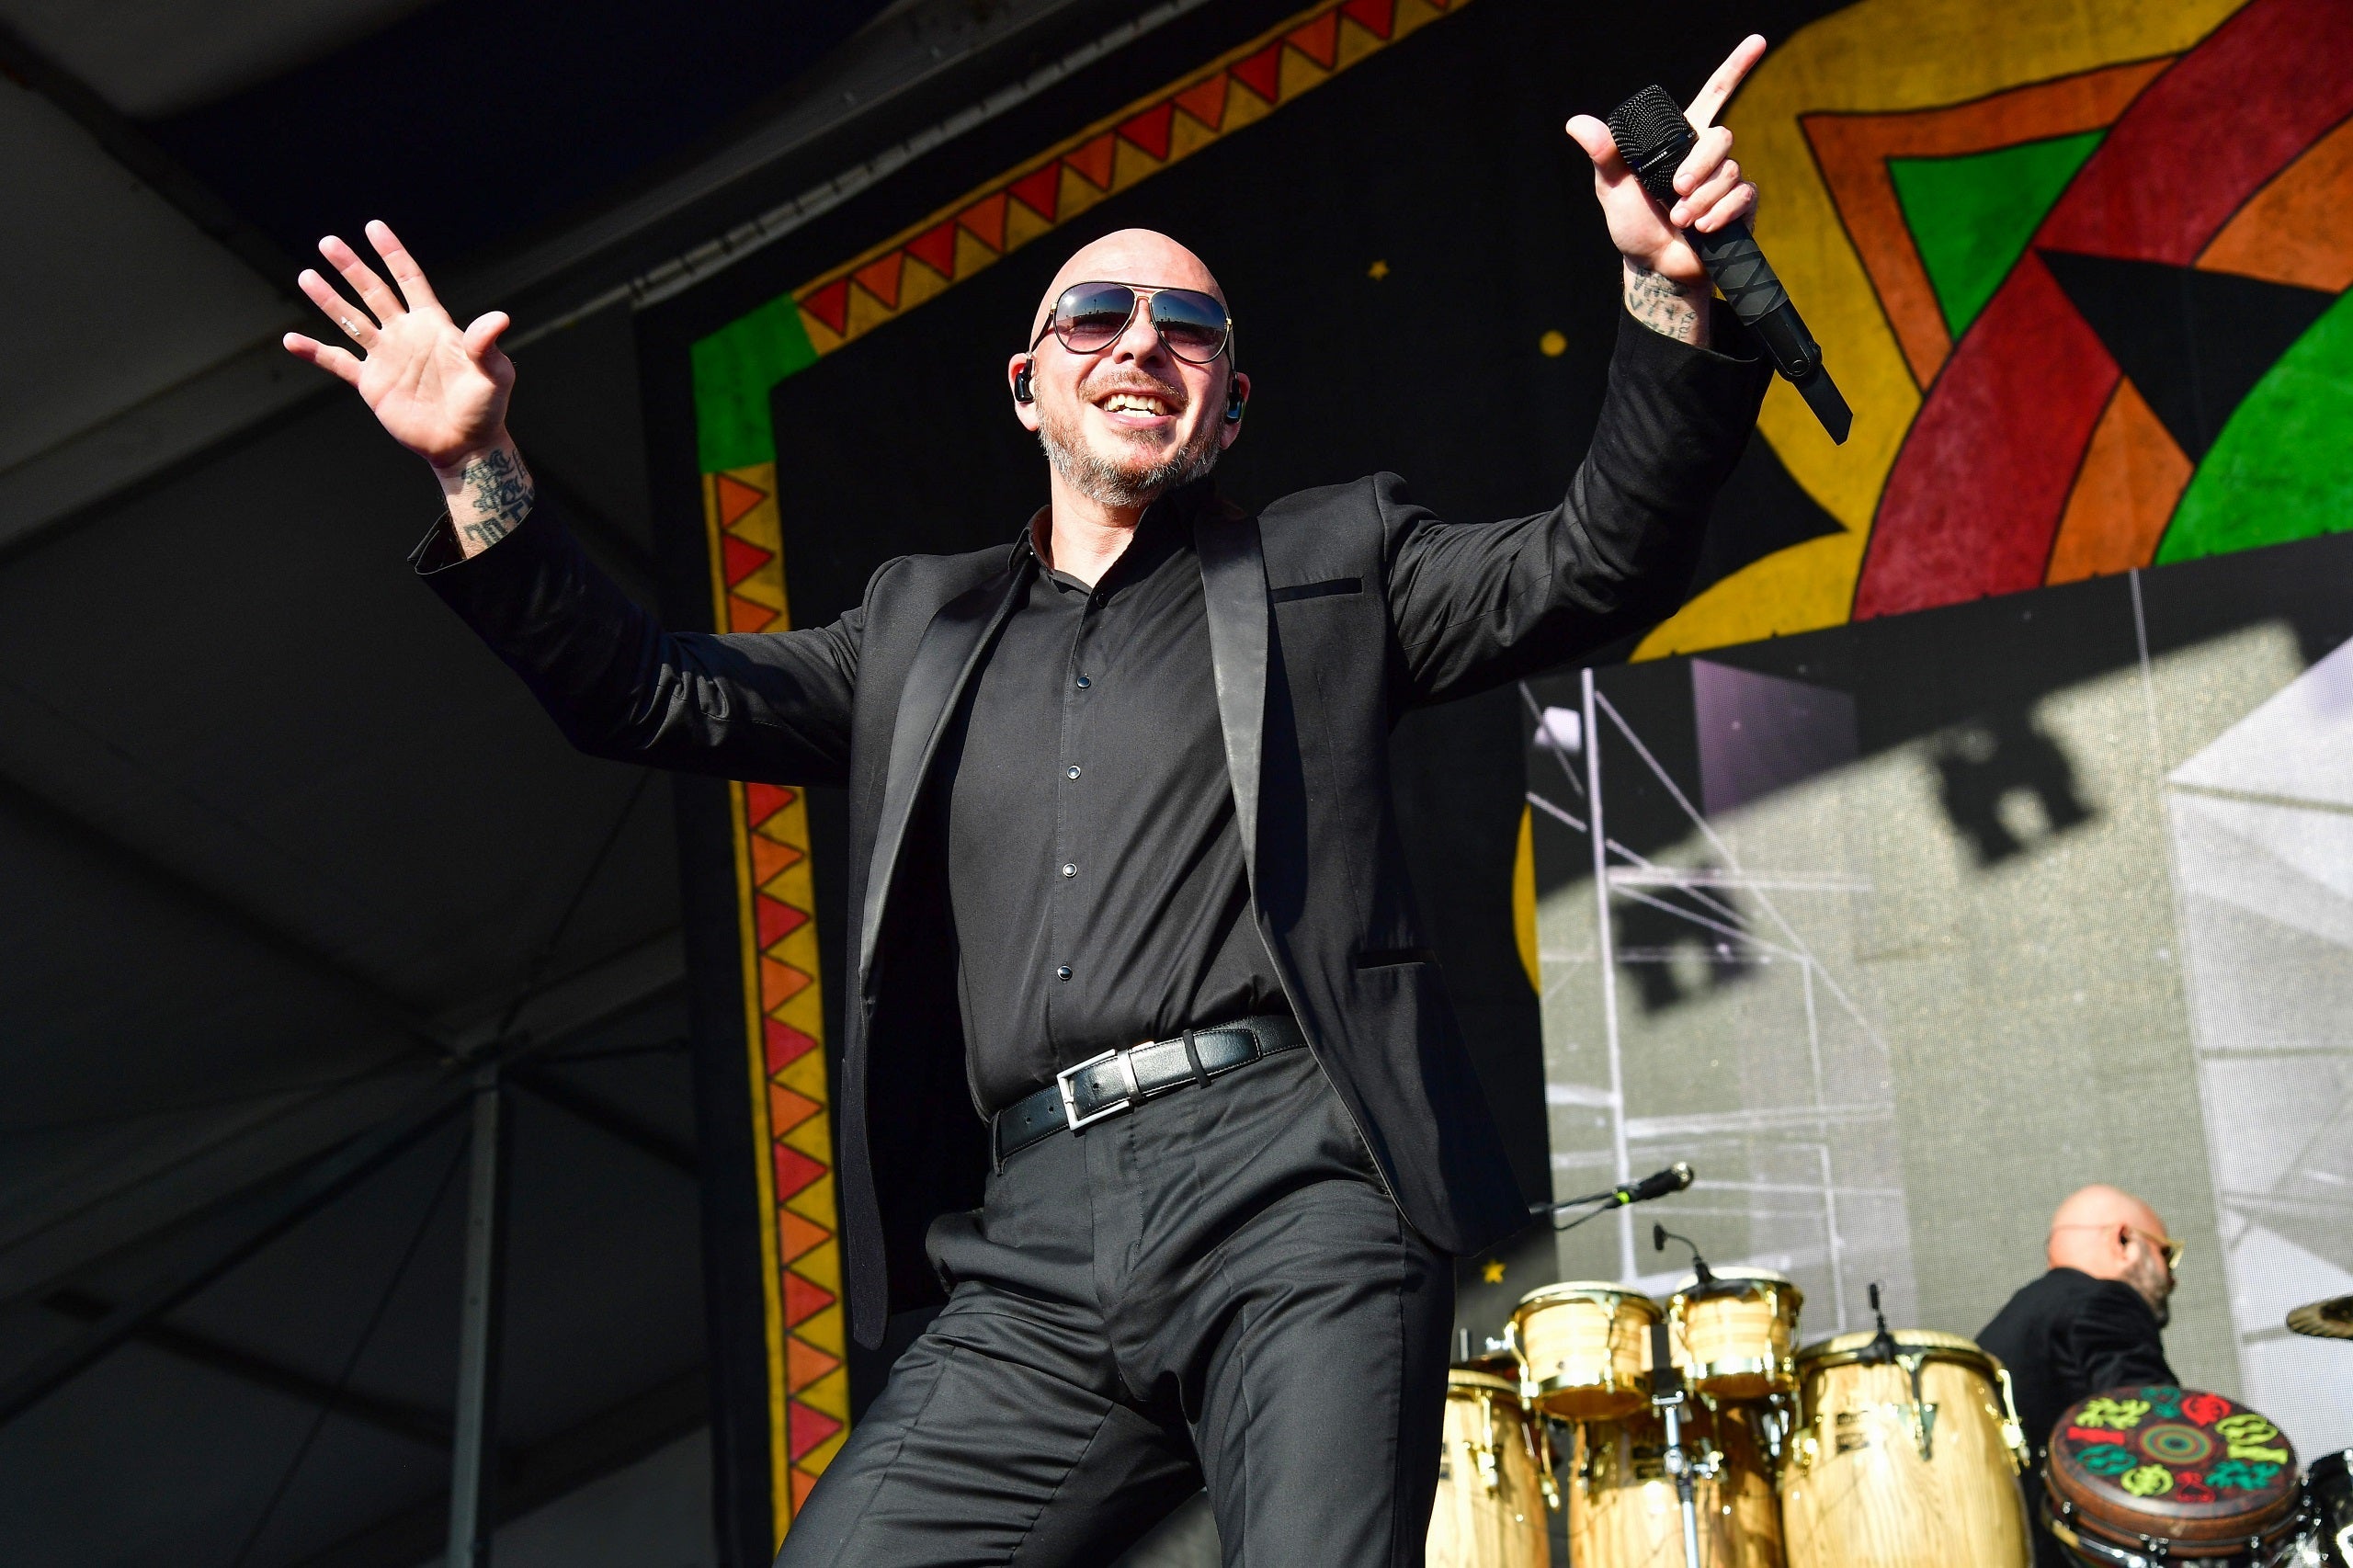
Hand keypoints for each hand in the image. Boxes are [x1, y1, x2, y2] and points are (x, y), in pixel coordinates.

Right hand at [281, 220, 513, 472]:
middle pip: (373, 292)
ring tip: (306, 275)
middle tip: (329, 242)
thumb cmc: (486, 408)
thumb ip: (487, 344)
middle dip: (351, 267)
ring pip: (351, 320)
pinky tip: (290, 340)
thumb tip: (499, 318)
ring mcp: (386, 357)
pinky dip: (314, 352)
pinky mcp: (372, 383)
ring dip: (329, 299)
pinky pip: (337, 362)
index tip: (374, 227)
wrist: (466, 444)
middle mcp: (405, 335)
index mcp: (433, 325)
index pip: (409, 280)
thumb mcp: (494, 373)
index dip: (392, 254)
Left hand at [1565, 36, 1765, 286]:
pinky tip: (1702, 227)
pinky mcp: (1740, 205)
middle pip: (1722, 137)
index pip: (1715, 94)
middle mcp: (1707, 156)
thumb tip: (1576, 123)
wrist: (1654, 267)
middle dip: (1699, 167)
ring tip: (1679, 219)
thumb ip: (1605, 154)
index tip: (1758, 42)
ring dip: (1701, 199)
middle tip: (1676, 191)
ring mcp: (1726, 180)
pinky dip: (1720, 212)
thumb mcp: (1613, 188)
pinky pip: (1742, 196)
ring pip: (1729, 172)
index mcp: (1681, 141)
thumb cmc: (1633, 225)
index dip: (1736, 67)